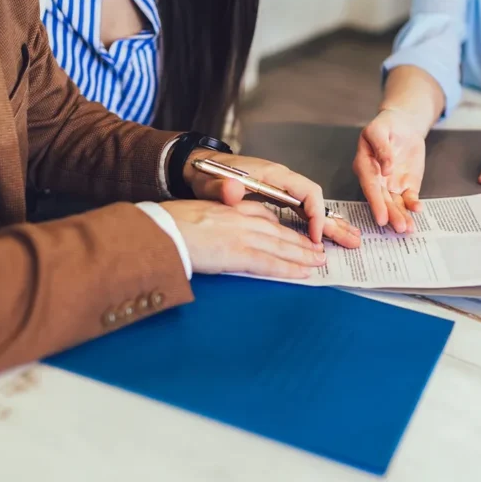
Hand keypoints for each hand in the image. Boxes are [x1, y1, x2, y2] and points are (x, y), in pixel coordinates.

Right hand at [162, 200, 327, 278]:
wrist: (162, 229)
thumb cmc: (170, 224)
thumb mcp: (198, 214)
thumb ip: (216, 221)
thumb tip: (218, 234)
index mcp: (231, 208)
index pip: (265, 216)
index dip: (283, 228)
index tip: (294, 235)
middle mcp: (242, 219)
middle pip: (280, 232)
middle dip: (301, 242)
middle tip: (317, 250)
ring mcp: (243, 236)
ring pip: (282, 246)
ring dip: (303, 256)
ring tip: (318, 262)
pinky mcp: (240, 253)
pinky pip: (271, 263)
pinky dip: (290, 269)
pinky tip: (303, 273)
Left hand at [184, 152, 360, 248]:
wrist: (198, 168)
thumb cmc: (206, 174)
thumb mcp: (210, 182)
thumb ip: (221, 188)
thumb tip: (233, 190)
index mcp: (273, 175)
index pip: (308, 192)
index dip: (315, 215)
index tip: (315, 238)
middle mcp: (282, 181)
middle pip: (316, 201)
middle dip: (334, 222)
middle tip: (353, 241)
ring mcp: (280, 189)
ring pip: (312, 207)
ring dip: (328, 225)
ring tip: (348, 241)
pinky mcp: (276, 198)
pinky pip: (301, 212)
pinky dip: (313, 225)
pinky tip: (321, 238)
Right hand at [353, 107, 427, 232]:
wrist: (403, 125)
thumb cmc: (386, 125)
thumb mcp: (379, 130)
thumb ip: (381, 147)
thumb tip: (386, 169)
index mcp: (364, 165)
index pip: (370, 186)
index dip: (376, 202)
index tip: (382, 217)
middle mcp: (376, 179)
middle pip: (383, 199)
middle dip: (391, 214)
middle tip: (400, 227)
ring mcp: (391, 184)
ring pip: (395, 203)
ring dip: (401, 215)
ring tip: (409, 228)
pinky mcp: (405, 185)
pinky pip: (409, 198)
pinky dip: (413, 205)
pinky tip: (418, 209)